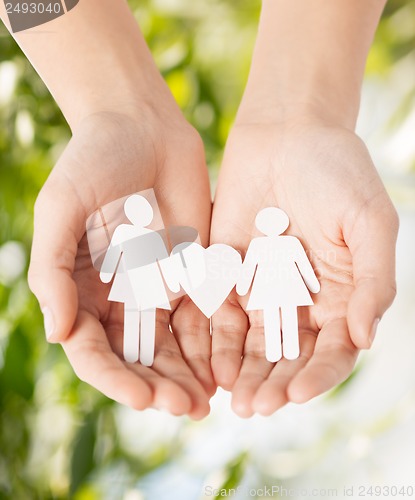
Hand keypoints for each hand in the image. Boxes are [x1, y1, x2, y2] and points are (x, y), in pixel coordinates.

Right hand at [28, 101, 214, 418]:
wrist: (142, 128)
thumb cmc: (93, 161)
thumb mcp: (60, 209)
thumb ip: (53, 269)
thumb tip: (58, 333)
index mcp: (80, 290)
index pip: (94, 351)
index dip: (115, 379)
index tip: (144, 397)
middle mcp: (117, 296)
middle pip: (136, 358)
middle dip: (159, 386)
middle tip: (188, 408)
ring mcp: (156, 286)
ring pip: (171, 346)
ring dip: (187, 375)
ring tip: (208, 401)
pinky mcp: (191, 271)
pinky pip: (200, 315)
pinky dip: (210, 344)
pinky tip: (226, 365)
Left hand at [210, 117, 397, 416]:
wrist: (288, 132)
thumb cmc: (338, 171)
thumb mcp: (370, 223)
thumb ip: (374, 280)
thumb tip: (366, 338)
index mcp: (340, 295)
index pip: (331, 351)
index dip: (316, 376)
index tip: (296, 393)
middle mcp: (300, 300)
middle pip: (286, 356)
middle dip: (273, 383)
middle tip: (256, 407)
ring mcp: (260, 288)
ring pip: (250, 342)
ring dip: (240, 370)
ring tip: (231, 397)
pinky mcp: (226, 270)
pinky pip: (217, 311)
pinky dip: (212, 337)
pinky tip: (205, 359)